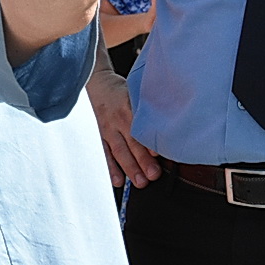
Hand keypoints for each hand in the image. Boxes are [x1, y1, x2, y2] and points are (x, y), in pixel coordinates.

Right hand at [87, 68, 160, 186]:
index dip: (149, 141)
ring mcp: (106, 128)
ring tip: (140, 182)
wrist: (94, 82)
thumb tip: (169, 122)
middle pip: (131, 142)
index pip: (140, 126)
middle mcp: (117, 119)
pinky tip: (117, 180)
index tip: (159, 153)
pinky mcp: (98, 135)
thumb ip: (148, 106)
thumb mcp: (136, 91)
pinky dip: (110, 168)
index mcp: (129, 106)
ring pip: (119, 151)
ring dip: (129, 168)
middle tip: (153, 175)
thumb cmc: (120, 90)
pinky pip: (104, 153)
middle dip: (142, 160)